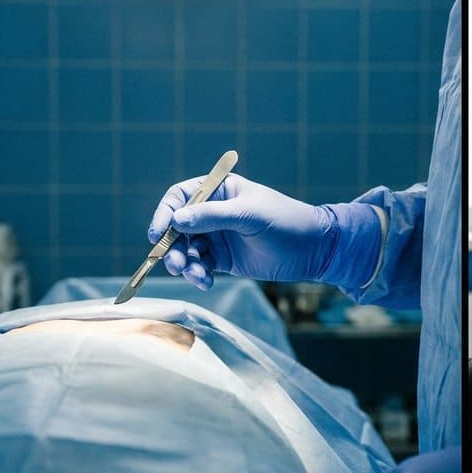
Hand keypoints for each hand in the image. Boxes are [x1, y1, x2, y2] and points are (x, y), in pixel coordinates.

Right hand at [147, 174, 380, 290]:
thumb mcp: (248, 215)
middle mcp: (214, 212)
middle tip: (175, 263)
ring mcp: (218, 236)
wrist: (313, 249)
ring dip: (185, 264)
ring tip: (197, 275)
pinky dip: (198, 275)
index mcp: (219, 190)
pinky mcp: (224, 259)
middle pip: (178, 227)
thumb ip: (212, 217)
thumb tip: (176, 219)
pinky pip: (200, 266)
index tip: (158, 233)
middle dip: (173, 246)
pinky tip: (207, 281)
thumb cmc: (285, 221)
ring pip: (187, 249)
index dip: (165, 213)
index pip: (181, 196)